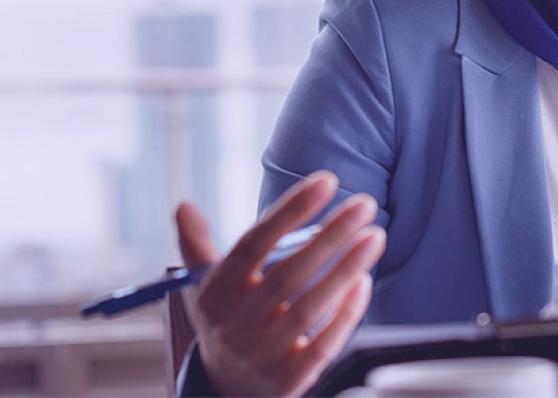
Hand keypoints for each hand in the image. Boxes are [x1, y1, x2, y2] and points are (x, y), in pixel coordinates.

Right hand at [175, 171, 386, 396]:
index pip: (253, 245)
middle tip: (365, 203)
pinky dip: (345, 313)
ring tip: (374, 236)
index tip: (327, 180)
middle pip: (287, 274)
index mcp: (215, 295)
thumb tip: (182, 206)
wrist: (227, 392)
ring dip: (344, 269)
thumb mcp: (206, 289)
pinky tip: (363, 282)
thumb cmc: (227, 322)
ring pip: (308, 309)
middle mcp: (235, 326)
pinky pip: (322, 345)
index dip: (290, 211)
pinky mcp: (288, 381)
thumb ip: (197, 247)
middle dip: (330, 236)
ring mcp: (261, 356)